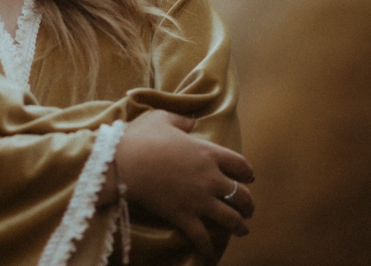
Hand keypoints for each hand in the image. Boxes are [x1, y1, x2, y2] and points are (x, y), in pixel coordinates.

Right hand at [114, 110, 254, 262]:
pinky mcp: (183, 216)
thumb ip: (182, 120)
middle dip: (248, 204)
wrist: (122, 163)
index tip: (249, 177)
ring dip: (239, 226)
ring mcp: (198, 200)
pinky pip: (202, 236)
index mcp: (208, 153)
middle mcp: (210, 178)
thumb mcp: (162, 118)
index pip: (241, 165)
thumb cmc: (141, 138)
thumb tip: (192, 122)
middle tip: (248, 208)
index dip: (248, 172)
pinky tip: (209, 252)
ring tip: (242, 229)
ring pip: (230, 218)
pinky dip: (207, 247)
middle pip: (241, 194)